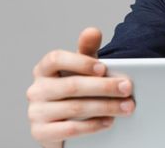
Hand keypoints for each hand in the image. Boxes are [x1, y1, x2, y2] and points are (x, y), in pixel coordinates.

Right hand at [27, 28, 134, 147]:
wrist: (61, 124)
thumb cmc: (74, 90)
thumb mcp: (82, 69)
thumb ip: (87, 50)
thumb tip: (92, 31)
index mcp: (44, 69)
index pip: (56, 59)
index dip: (80, 62)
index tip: (104, 68)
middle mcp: (36, 90)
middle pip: (72, 86)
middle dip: (104, 87)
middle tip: (127, 88)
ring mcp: (36, 113)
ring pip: (75, 108)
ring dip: (105, 107)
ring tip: (126, 106)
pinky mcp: (41, 133)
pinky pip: (70, 129)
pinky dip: (93, 126)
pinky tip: (109, 121)